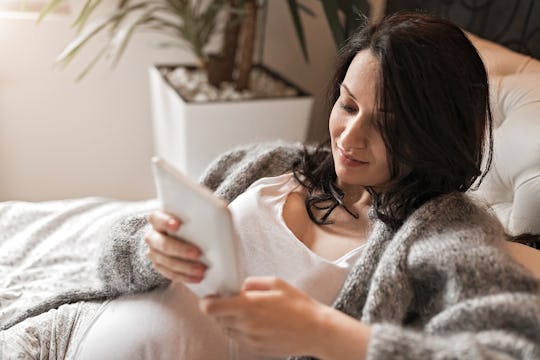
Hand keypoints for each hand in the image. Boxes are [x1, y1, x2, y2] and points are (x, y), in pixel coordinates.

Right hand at [144, 210, 206, 282]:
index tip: (178, 225)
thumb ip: (197, 213)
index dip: (166, 221)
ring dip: (185, 267)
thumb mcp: (191, 215)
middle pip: (163, 244)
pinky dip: (185, 277)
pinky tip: (198, 278)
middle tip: (198, 253)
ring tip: (202, 270)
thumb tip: (217, 211)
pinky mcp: (159, 266)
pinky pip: (170, 274)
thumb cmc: (189, 222)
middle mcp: (153, 236)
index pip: (157, 218)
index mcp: (158, 219)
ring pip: (167, 262)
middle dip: (181, 249)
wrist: (179, 235)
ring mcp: (154, 253)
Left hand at [199, 276, 330, 356]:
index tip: (211, 297)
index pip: (211, 308)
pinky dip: (241, 330)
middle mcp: (246, 324)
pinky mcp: (256, 349)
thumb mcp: (276, 283)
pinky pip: (239, 339)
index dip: (206, 302)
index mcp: (249, 306)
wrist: (316, 331)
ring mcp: (250, 339)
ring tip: (248, 312)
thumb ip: (252, 283)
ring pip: (227, 329)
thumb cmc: (299, 305)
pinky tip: (257, 322)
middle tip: (232, 301)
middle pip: (217, 319)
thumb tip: (238, 287)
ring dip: (230, 320)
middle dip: (220, 309)